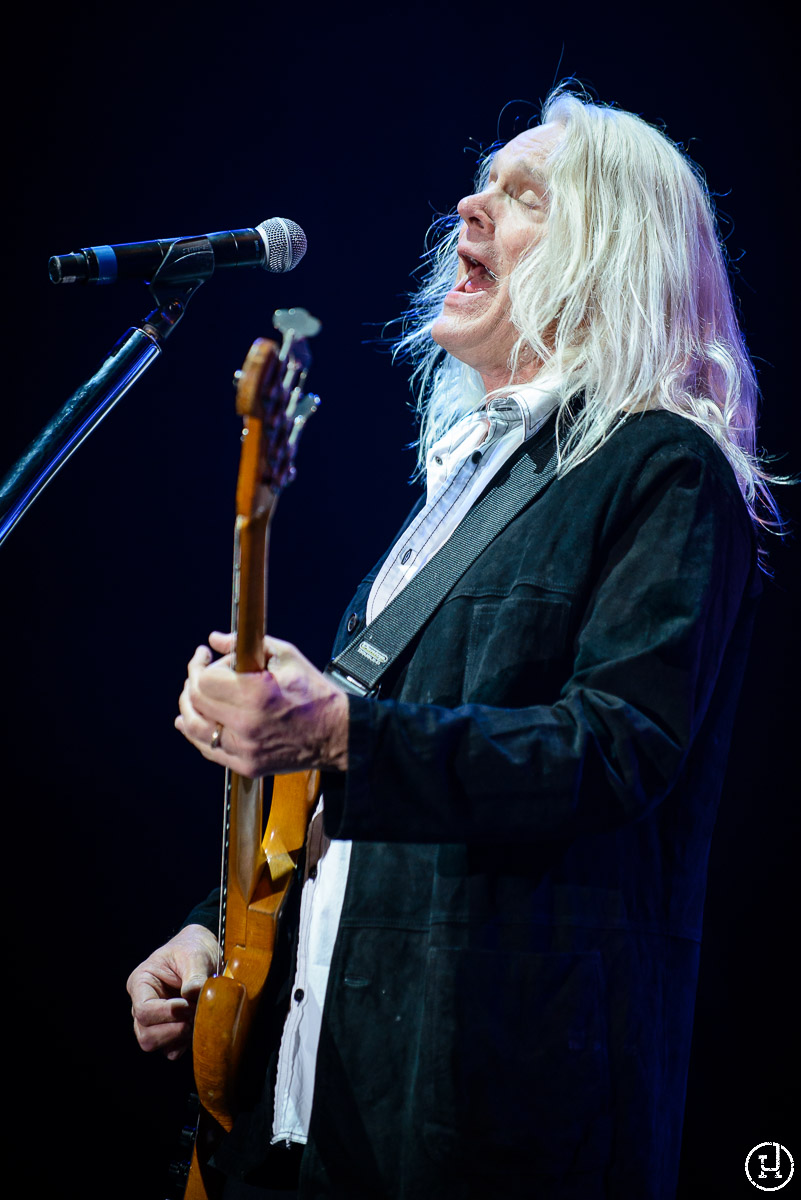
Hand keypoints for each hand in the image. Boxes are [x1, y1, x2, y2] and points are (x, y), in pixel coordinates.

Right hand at [127, 924, 218, 1059]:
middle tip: (196, 1013)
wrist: (203, 951)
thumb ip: (194, 975)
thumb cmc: (193, 948)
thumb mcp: (195, 954)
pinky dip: (184, 1044)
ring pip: (155, 1044)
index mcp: (141, 983)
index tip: (188, 1004)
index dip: (166, 1013)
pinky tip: (197, 1026)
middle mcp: (142, 1004)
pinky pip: (170, 1050)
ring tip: (198, 1018)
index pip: (143, 1010)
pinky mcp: (169, 1031)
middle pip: (145, 1034)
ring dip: (179, 1037)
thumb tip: (193, 996)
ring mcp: (154, 1020)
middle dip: (173, 1029)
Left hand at [175, 631, 348, 777]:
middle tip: (201, 671)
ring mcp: (245, 749)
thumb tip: (216, 639)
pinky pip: (208, 749)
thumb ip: (245, 645)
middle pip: (196, 701)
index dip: (201, 664)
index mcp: (257, 695)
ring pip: (194, 728)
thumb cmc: (315, 694)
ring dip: (188, 707)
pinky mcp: (246, 765)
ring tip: (194, 693)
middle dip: (193, 681)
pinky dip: (196, 732)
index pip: (205, 680)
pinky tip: (192, 720)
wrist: (337, 734)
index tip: (205, 656)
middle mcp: (247, 725)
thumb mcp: (286, 657)